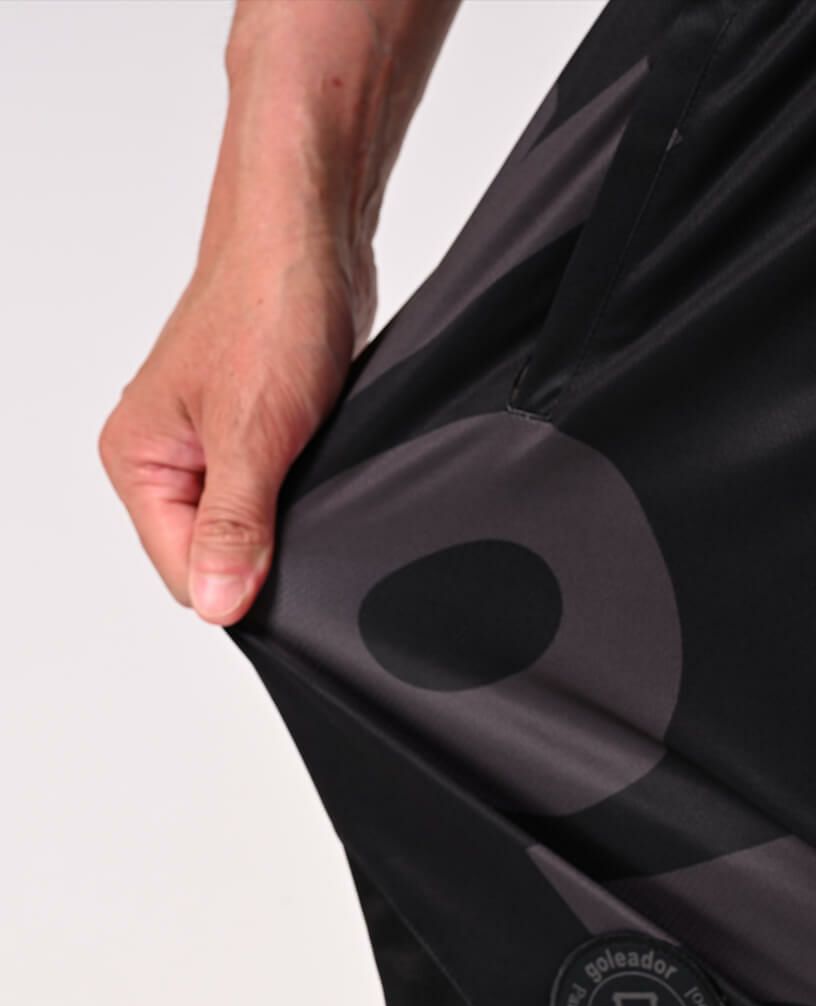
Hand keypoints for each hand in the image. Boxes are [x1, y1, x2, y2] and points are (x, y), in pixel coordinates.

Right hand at [99, 231, 375, 624]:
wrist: (311, 237)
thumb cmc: (269, 308)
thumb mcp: (252, 433)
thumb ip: (233, 525)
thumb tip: (216, 602)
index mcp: (137, 459)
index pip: (179, 571)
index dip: (234, 585)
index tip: (285, 572)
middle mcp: (165, 455)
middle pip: (211, 553)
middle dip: (262, 552)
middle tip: (308, 520)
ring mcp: (211, 443)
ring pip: (247, 524)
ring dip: (285, 520)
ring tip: (313, 481)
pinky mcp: (256, 429)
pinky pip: (274, 490)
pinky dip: (301, 493)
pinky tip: (322, 472)